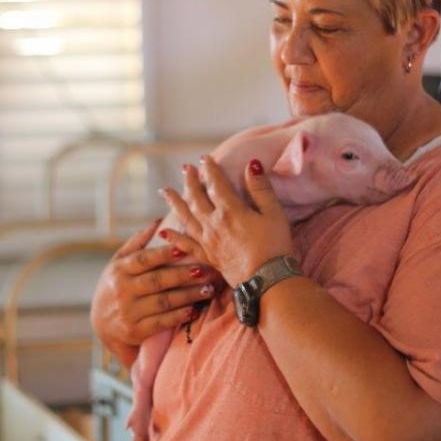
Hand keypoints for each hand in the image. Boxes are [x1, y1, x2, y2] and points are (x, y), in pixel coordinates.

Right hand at [90, 220, 223, 368]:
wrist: (101, 325)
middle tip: (205, 270)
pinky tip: (194, 310)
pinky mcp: (135, 331)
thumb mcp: (118, 264)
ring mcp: (128, 312)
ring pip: (163, 302)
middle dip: (183, 275)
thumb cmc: (115, 287)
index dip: (164, 254)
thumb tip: (158, 223)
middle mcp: (122, 290)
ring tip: (208, 289)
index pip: (143, 259)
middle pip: (157, 281)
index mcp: (119, 270)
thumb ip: (137, 244)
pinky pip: (161, 322)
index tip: (184, 248)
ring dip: (188, 296)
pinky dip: (179, 316)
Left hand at [159, 156, 294, 285]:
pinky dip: (174, 238)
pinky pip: (186, 245)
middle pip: (196, 198)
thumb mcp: (274, 213)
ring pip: (186, 218)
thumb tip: (252, 164)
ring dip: (175, 202)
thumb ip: (261, 188)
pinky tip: (164, 233)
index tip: (205, 158)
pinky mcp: (208, 257)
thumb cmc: (275, 246)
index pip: (216, 184)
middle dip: (190, 181)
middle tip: (185, 169)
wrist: (268, 281)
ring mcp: (208, 241)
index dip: (210, 169)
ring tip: (165, 191)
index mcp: (230, 210)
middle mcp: (214, 224)